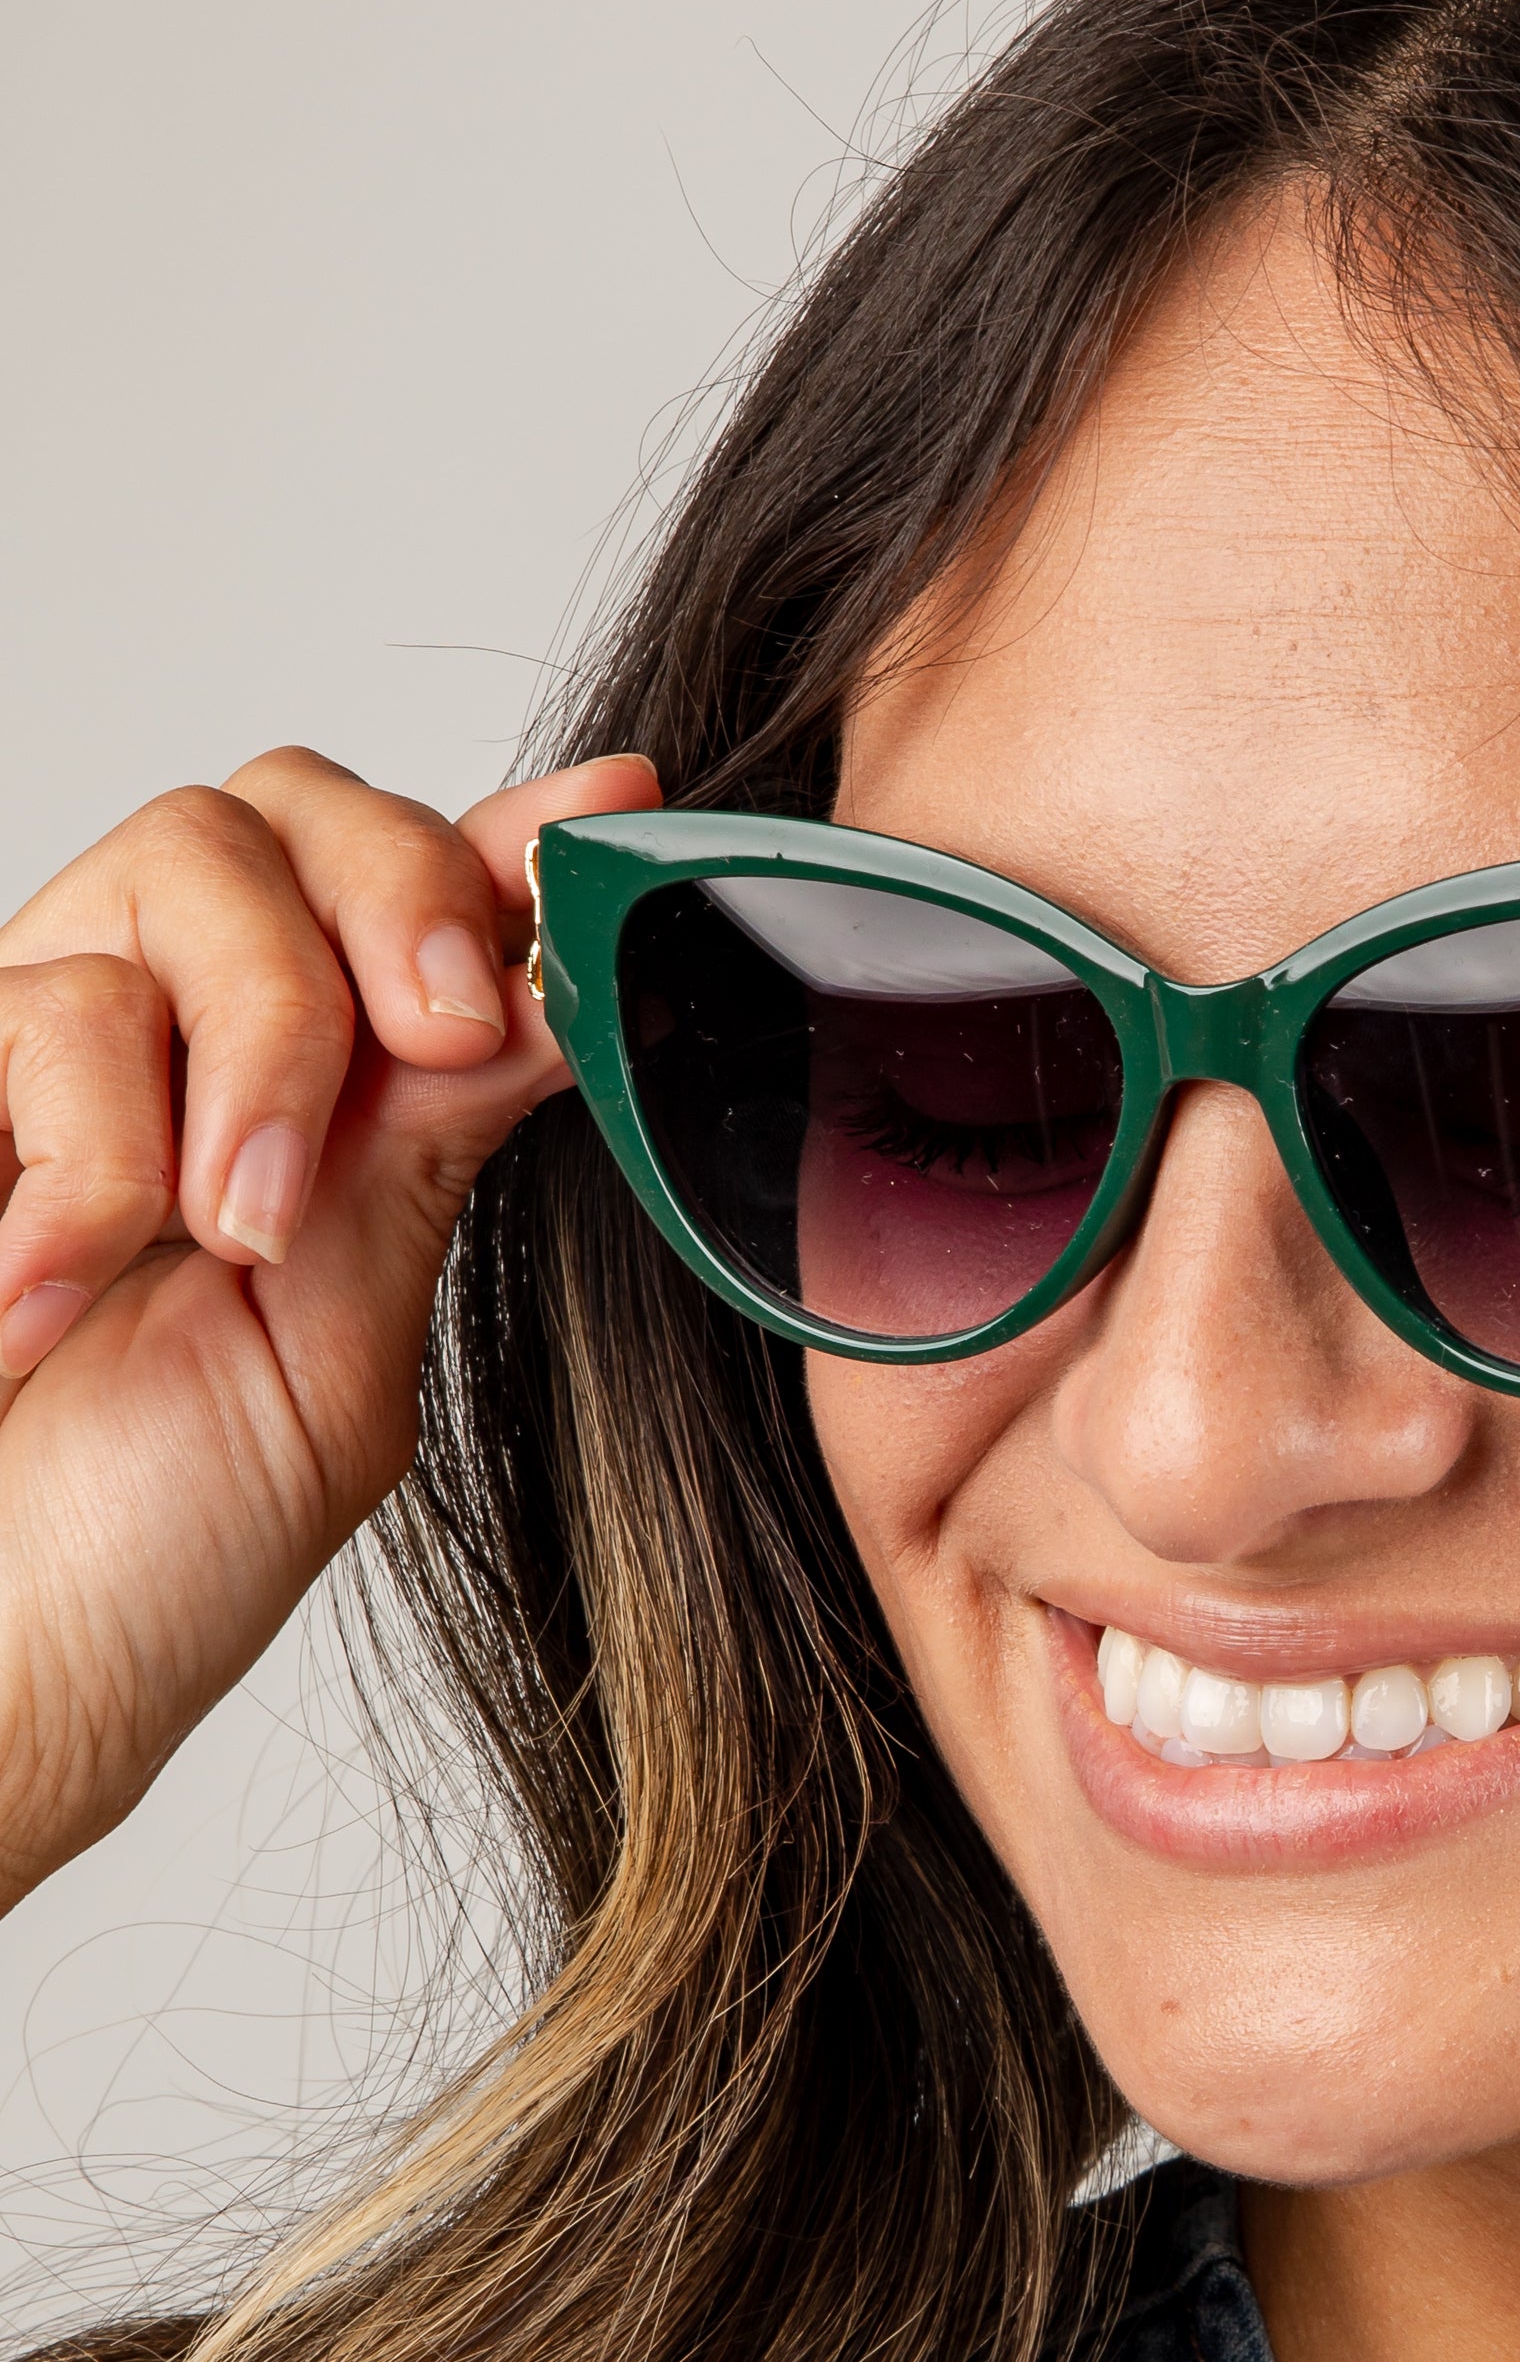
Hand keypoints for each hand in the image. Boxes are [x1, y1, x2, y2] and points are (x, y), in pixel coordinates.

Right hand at [0, 746, 660, 1913]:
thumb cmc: (141, 1550)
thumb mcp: (342, 1336)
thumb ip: (433, 1140)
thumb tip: (577, 972)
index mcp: (308, 1095)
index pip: (411, 887)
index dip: (517, 836)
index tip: (620, 817)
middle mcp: (167, 1034)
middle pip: (288, 811)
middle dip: (396, 903)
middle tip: (441, 1038)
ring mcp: (34, 1047)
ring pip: (176, 871)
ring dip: (248, 1064)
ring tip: (228, 1245)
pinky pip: (41, 1009)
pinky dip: (85, 1170)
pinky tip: (45, 1303)